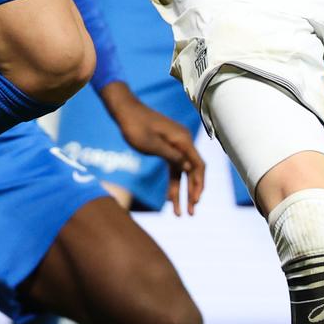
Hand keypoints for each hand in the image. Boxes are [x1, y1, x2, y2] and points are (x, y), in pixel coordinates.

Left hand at [99, 81, 204, 215]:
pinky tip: (169, 198)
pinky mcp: (167, 147)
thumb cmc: (135, 126)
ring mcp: (175, 144)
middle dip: (191, 193)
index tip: (195, 201)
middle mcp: (182, 141)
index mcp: (182, 139)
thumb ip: (171, 156)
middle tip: (190, 214)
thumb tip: (189, 168)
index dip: (199, 184)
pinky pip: (173, 167)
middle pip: (192, 171)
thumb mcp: (151, 144)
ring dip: (181, 191)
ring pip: (182, 172)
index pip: (198, 165)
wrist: (124, 110)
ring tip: (178, 213)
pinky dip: (173, 182)